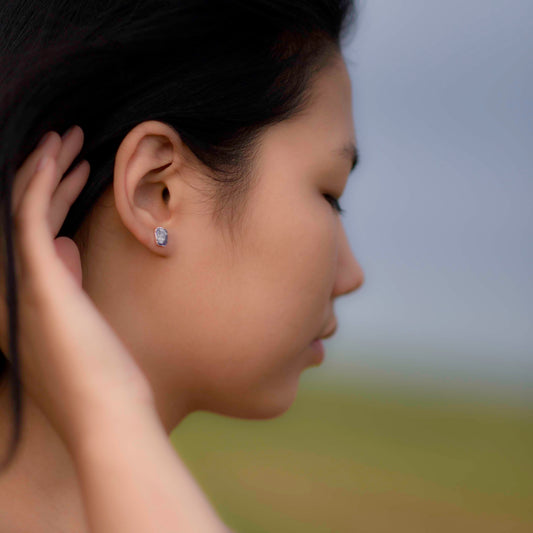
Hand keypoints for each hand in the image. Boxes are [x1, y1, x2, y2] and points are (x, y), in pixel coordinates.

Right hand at [0, 126, 154, 448]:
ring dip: (44, 167)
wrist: (107, 414)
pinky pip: (29, 215)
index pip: (36, 232)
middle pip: (27, 214)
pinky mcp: (36, 279)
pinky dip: (39, 180)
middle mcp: (11, 285)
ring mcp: (19, 282)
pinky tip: (56, 153)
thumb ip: (67, 281)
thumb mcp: (82, 320)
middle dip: (48, 175)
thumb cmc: (104, 375)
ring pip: (24, 206)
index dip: (54, 197)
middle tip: (73, 144)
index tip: (79, 172)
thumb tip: (66, 245)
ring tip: (68, 137)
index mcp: (24, 294)